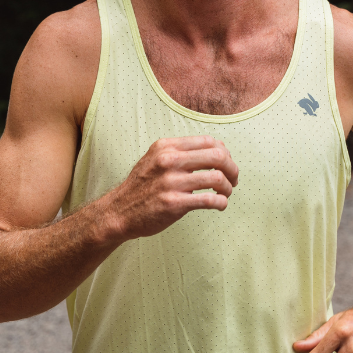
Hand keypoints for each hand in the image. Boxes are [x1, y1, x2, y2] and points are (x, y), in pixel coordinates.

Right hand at [105, 136, 238, 239]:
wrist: (119, 212)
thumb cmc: (142, 186)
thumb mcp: (156, 158)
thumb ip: (180, 152)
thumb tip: (216, 150)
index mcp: (167, 147)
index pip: (209, 141)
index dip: (224, 152)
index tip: (226, 164)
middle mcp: (169, 161)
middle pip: (218, 156)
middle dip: (232, 168)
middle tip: (233, 179)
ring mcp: (171, 182)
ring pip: (217, 178)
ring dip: (228, 187)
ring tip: (226, 193)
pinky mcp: (174, 203)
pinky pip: (209, 200)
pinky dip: (221, 202)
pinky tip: (220, 205)